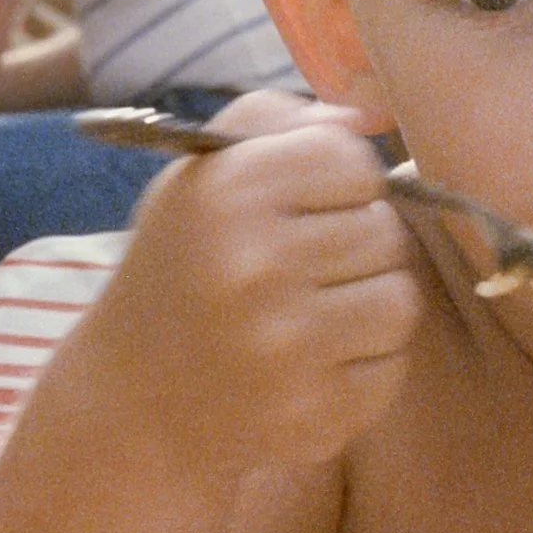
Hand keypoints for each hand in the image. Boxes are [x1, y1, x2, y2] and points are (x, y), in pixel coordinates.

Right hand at [89, 90, 419, 476]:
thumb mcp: (197, 177)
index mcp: (228, 193)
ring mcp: (288, 348)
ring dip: (367, 305)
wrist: (132, 402)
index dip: (338, 182)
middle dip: (354, 246)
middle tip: (304, 269)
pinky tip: (311, 363)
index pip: (350, 159)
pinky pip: (392, 366)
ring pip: (400, 300)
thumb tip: (356, 120)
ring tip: (313, 314)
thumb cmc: (180, 270)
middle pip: (384, 231)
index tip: (304, 207)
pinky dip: (364, 363)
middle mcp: (256, 267)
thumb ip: (271, 122)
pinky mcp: (315, 412)